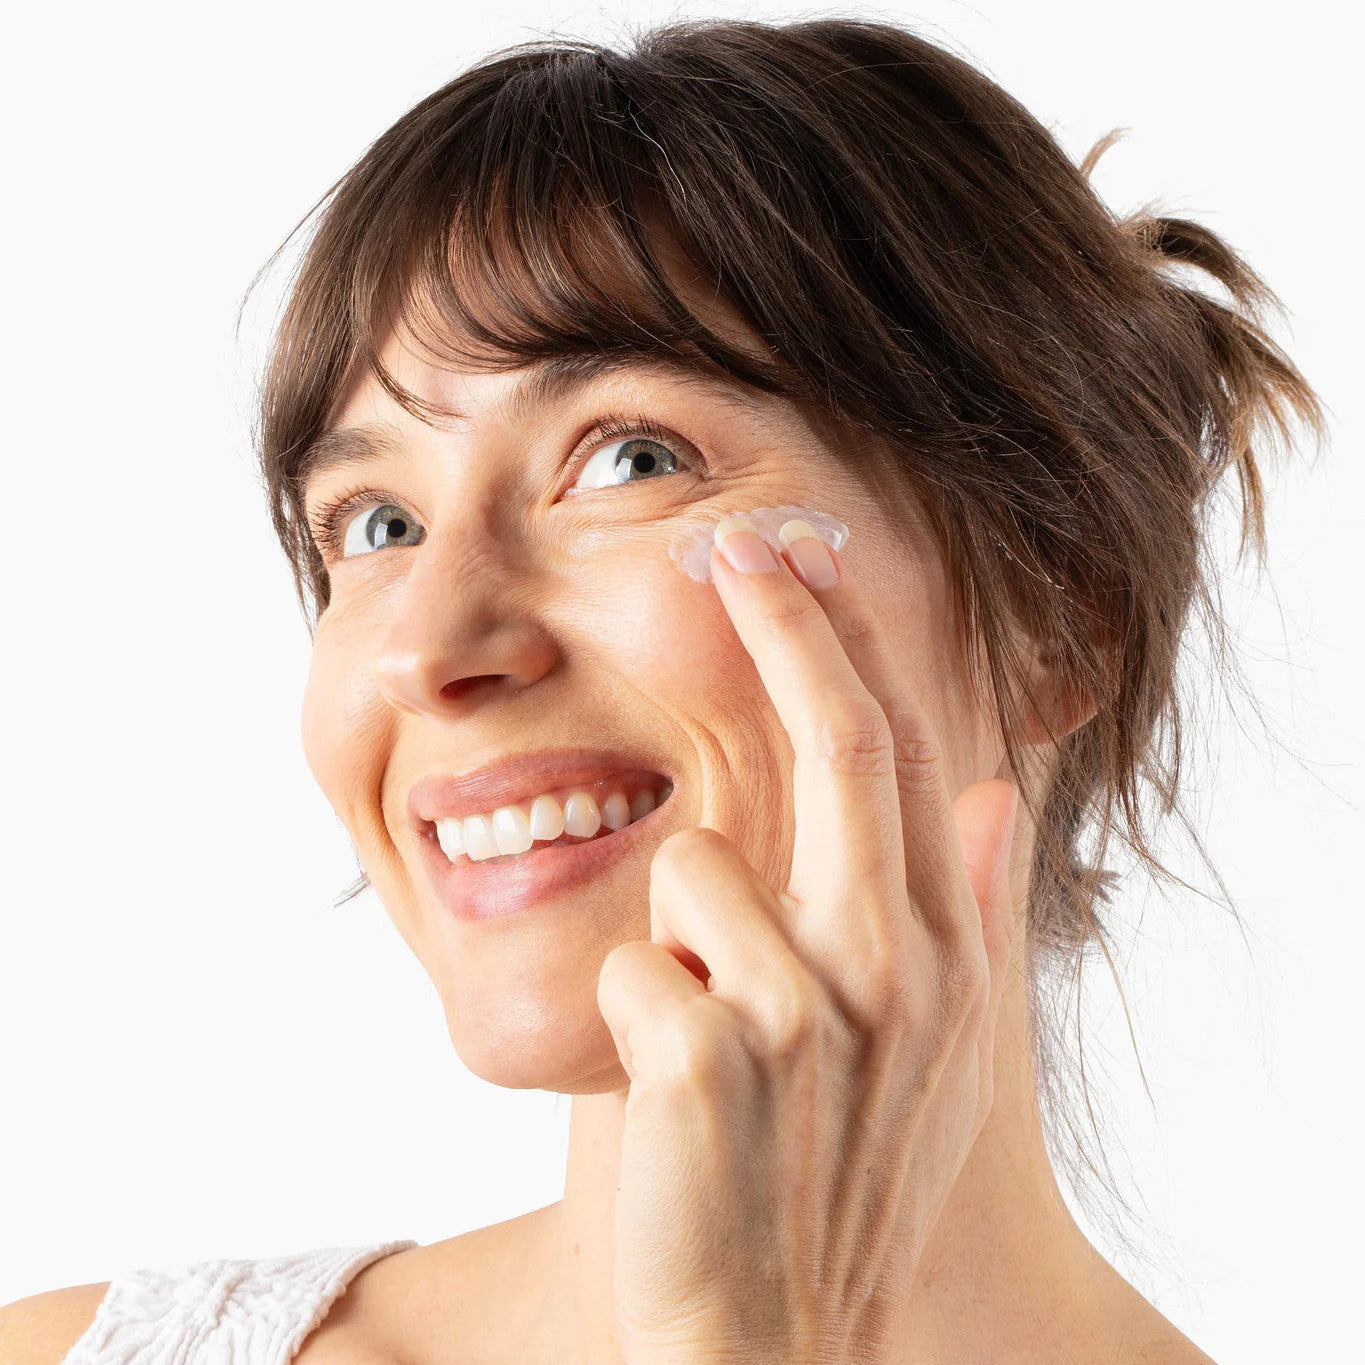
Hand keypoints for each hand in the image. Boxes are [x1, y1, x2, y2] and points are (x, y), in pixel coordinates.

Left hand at [595, 519, 1019, 1364]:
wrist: (780, 1343)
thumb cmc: (846, 1181)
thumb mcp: (942, 1057)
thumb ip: (980, 915)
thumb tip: (1005, 791)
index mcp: (939, 954)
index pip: (905, 757)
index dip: (849, 646)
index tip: (798, 559)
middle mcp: (892, 965)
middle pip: (839, 747)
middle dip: (782, 629)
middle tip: (730, 544)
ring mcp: (808, 1011)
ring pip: (695, 867)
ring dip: (678, 942)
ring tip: (705, 1034)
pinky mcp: (711, 1059)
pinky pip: (634, 966)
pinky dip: (632, 1014)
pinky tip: (667, 1093)